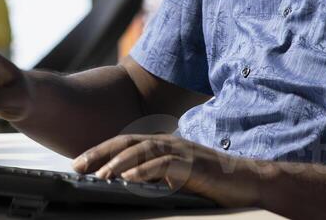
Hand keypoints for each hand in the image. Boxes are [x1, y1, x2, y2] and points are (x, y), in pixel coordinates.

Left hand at [71, 133, 264, 207]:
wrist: (247, 182)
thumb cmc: (212, 182)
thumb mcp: (177, 177)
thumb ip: (155, 176)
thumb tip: (126, 183)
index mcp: (163, 144)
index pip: (125, 143)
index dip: (100, 150)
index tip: (78, 162)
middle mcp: (169, 142)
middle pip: (128, 142)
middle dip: (100, 153)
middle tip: (77, 165)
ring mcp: (182, 152)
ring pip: (143, 151)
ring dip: (119, 162)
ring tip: (100, 175)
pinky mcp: (193, 165)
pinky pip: (165, 165)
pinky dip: (145, 171)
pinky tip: (130, 179)